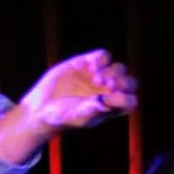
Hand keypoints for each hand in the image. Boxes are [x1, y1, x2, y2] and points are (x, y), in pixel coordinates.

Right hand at [15, 50, 137, 133]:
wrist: (42, 107)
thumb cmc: (63, 117)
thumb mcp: (81, 117)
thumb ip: (97, 109)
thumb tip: (112, 100)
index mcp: (113, 107)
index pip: (131, 101)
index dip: (126, 97)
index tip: (111, 98)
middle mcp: (109, 92)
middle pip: (129, 82)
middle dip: (122, 82)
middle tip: (106, 85)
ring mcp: (99, 76)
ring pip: (120, 68)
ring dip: (112, 72)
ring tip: (96, 79)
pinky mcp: (87, 63)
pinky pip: (104, 55)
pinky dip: (101, 59)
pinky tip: (91, 67)